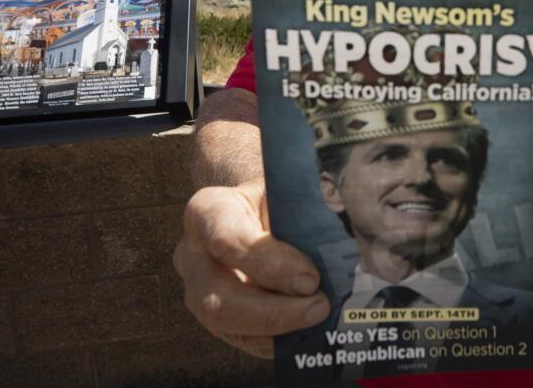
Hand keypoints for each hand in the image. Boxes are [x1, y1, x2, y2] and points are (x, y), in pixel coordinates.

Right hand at [174, 180, 330, 357]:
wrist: (262, 209)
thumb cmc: (278, 197)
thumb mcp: (288, 191)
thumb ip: (303, 214)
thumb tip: (338, 249)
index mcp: (207, 212)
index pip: (226, 239)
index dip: (269, 263)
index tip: (310, 278)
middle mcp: (193, 255)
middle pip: (215, 296)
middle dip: (271, 311)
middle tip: (319, 307)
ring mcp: (200, 291)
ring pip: (224, 323)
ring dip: (276, 329)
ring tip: (320, 320)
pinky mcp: (219, 319)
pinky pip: (244, 340)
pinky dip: (279, 341)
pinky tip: (311, 332)